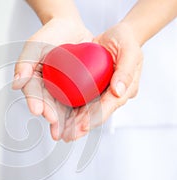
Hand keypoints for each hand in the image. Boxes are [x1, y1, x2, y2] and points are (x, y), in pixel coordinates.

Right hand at [12, 18, 92, 139]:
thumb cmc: (51, 34)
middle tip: (54, 124)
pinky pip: (77, 102)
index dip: (36, 102)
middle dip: (51, 115)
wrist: (72, 29)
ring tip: (66, 132)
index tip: (38, 110)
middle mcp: (46, 87)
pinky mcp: (75, 90)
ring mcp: (61, 90)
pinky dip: (79, 114)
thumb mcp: (35, 45)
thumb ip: (25, 62)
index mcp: (33, 78)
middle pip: (47, 104)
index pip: (33, 92)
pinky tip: (81, 123)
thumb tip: (17, 82)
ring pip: (62, 107)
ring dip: (64, 121)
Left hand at [61, 22, 142, 140]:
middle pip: (95, 114)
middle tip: (66, 136)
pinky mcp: (92, 87)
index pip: (108, 107)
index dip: (95, 118)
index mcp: (124, 90)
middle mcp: (112, 95)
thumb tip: (118, 91)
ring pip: (86, 111)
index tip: (82, 126)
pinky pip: (80, 101)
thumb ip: (126, 71)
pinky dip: (70, 110)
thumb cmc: (126, 41)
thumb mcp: (130, 52)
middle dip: (81, 127)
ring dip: (74, 123)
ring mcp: (101, 93)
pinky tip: (59, 117)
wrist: (119, 35)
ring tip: (60, 132)